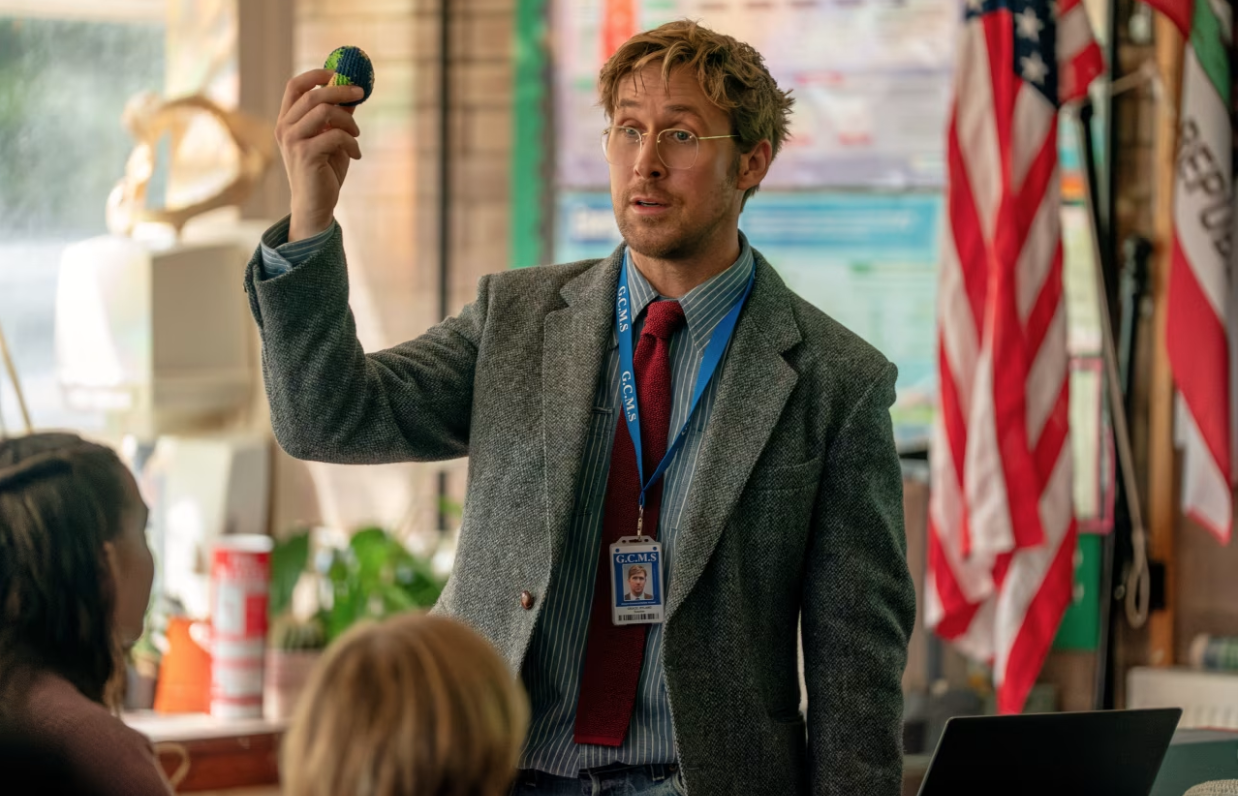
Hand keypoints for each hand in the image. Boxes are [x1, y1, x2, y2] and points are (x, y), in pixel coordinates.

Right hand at [275, 68, 363, 241]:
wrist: (315, 205)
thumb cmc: (324, 171)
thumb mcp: (331, 139)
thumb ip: (336, 117)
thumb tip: (352, 92)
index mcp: (287, 121)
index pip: (295, 86)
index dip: (316, 75)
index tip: (339, 73)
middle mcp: (285, 128)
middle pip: (313, 94)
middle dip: (340, 90)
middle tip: (360, 93)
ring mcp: (293, 141)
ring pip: (324, 111)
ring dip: (348, 120)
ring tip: (356, 136)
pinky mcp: (306, 155)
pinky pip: (335, 135)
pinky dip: (352, 143)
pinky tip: (356, 155)